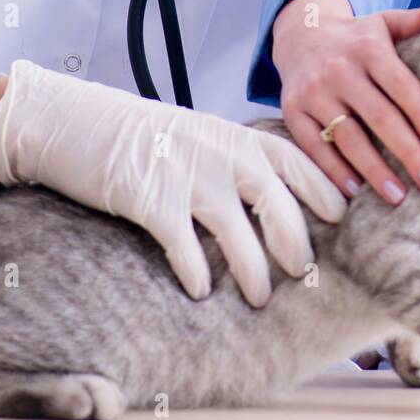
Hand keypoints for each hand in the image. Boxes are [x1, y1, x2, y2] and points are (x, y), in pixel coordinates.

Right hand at [0, 59, 347, 306]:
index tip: (345, 217)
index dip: (325, 190)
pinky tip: (202, 291)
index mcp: (236, 137)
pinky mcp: (151, 200)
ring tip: (258, 298)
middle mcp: (221, 154)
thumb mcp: (200, 136)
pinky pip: (185, 246)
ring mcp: (187, 176)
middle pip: (277, 205)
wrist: (75, 121)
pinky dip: (197, 272)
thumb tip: (271, 197)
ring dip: (252, 272)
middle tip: (306, 273)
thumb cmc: (143, 136)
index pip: (297, 163)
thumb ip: (235, 160)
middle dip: (296, 243)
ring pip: (237, 234)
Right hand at [271, 0, 419, 204]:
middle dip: (406, 152)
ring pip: (347, 137)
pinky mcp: (292, 111)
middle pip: (379, 117)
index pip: (401, 85)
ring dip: (373, 171)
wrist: (301, 34)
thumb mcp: (386, 22)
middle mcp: (339, 69)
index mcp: (368, 47)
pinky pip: (315, 146)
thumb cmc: (357, 36)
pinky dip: (334, 171)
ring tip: (398, 195)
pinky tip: (355, 191)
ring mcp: (313, 92)